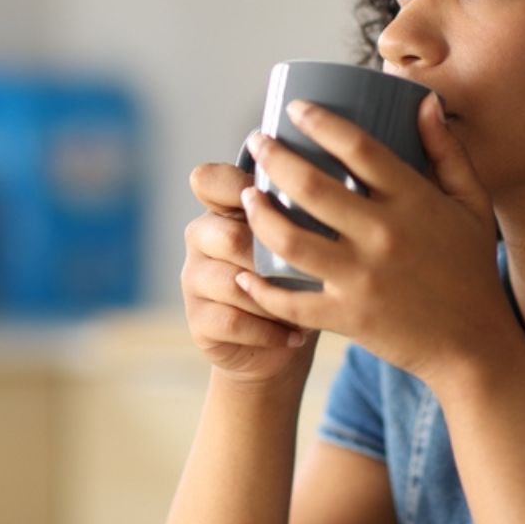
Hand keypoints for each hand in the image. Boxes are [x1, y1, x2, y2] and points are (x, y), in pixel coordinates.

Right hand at [180, 160, 319, 385]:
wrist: (280, 342)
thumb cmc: (297, 278)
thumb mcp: (303, 240)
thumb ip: (302, 213)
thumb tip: (330, 192)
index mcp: (222, 209)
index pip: (208, 180)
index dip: (235, 185)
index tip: (270, 200)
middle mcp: (201, 238)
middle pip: (230, 237)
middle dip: (274, 259)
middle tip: (309, 273)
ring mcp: (194, 279)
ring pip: (233, 284)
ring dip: (277, 300)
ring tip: (305, 309)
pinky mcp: (197, 320)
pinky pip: (233, 321)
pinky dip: (271, 330)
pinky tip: (295, 334)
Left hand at [236, 93, 514, 382]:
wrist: (474, 344)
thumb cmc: (471, 268)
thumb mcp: (472, 204)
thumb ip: (448, 151)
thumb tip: (423, 100)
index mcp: (414, 201)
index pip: (358, 147)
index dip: (320, 121)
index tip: (295, 108)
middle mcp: (384, 236)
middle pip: (311, 186)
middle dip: (274, 157)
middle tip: (257, 142)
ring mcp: (362, 278)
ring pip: (290, 239)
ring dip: (258, 213)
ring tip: (246, 195)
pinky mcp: (347, 317)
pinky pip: (292, 302)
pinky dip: (262, 288)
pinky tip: (245, 271)